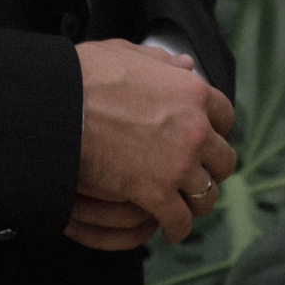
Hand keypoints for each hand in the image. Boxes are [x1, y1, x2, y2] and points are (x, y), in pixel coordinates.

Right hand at [75, 37, 235, 248]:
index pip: (224, 116)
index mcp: (191, 92)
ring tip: (184, 206)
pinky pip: (180, 220)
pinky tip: (169, 231)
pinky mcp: (157, 192)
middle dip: (211, 168)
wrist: (59, 107)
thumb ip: (162, 62)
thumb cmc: (87, 76)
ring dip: (196, 201)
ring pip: (207, 194)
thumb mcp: (128, 54)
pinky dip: (177, 228)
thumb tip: (184, 64)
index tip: (204, 138)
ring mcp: (178, 162)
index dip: (215, 129)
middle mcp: (195, 128)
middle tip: (195, 174)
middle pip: (223, 159)